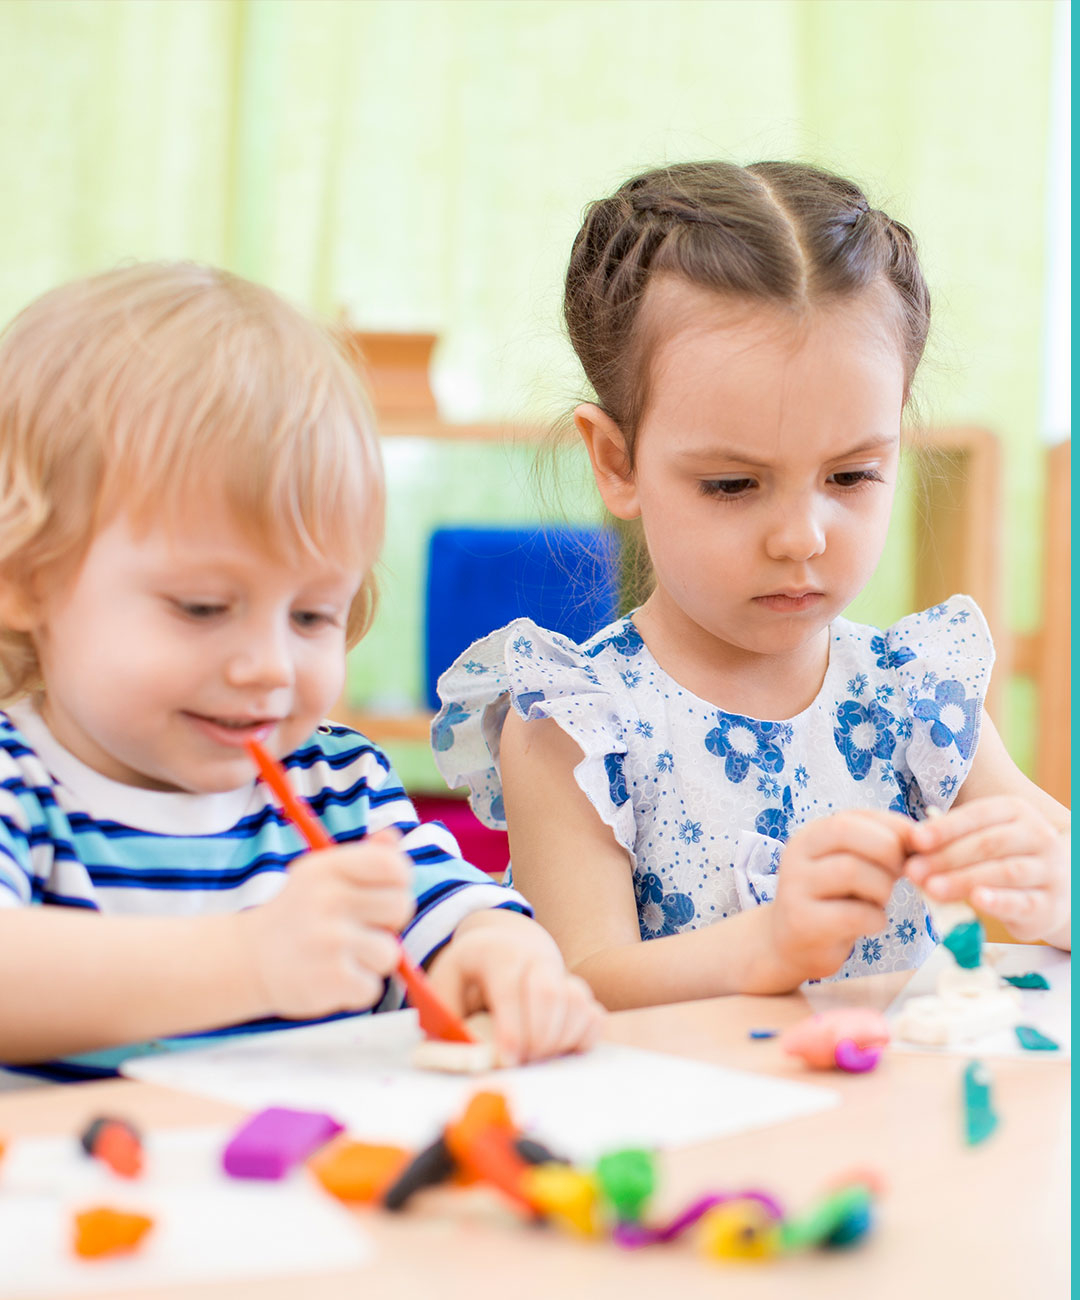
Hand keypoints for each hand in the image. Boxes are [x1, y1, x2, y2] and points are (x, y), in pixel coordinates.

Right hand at [237, 830, 413, 1018]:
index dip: (399, 881)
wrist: (247, 959)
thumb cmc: (298, 912)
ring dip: (370, 961)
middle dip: (388, 922)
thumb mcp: (322, 875)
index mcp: (328, 867)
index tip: (384, 893)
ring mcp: (330, 940)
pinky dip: (356, 989)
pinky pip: (373, 987)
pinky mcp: (330, 979)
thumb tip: (393, 836)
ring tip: (340, 955)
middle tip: (359, 928)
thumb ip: (364, 855)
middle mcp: (328, 899)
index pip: (393, 865)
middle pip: (401, 906)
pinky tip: (330, 977)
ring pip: (389, 953)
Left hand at [426, 909, 604, 1065]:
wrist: (501, 948)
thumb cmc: (467, 978)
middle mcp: (534, 956)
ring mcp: (561, 972)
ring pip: (576, 1004)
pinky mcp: (579, 991)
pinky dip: (582, 1040)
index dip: (511, 1027)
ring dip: (558, 1041)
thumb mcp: (443, 988)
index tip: (509, 1061)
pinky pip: (594, 1016)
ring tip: (535, 1058)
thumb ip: (447, 1021)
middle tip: (523, 1064)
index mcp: (496, 953)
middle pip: (548, 993)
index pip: (510, 986)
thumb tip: (463, 1059)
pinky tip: (557, 1050)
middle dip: (537, 1038)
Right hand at [765, 810, 910, 982]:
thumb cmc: (835, 900)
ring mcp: (795, 888)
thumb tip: (923, 836)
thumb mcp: (852, 865)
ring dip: (881, 887)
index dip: (891, 827)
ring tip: (879, 901)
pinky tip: (871, 923)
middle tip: (898, 875)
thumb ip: (880, 846)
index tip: (915, 847)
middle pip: (847, 832)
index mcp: (811, 836)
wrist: (793, 944)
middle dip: (887, 852)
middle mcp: (796, 855)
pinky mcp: (803, 922)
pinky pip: (853, 914)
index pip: (853, 815)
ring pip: (850, 870)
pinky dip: (875, 919)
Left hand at [905, 797, 1069, 943]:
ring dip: (963, 880)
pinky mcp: (1050, 904)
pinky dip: (998, 901)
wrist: (1055, 894)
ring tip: (931, 888)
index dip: (945, 827)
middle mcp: (1038, 836)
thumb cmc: (1006, 860)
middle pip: (987, 844)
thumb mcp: (983, 841)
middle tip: (913, 870)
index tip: (915, 840)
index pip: (978, 815)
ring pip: (1003, 871)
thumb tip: (911, 845)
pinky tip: (976, 901)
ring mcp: (1049, 870)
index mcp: (1016, 812)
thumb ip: (952, 840)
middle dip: (945, 857)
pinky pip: (1023, 901)